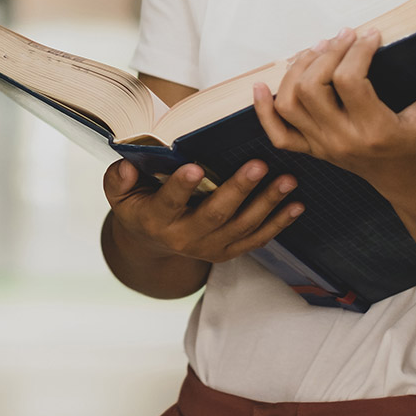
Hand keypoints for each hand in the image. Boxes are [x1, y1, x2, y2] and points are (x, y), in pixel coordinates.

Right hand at [103, 158, 303, 264]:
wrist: (152, 241)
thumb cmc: (139, 202)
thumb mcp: (120, 192)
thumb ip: (118, 179)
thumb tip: (125, 167)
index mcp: (156, 219)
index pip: (168, 203)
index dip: (181, 187)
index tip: (195, 167)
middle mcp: (184, 238)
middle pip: (214, 215)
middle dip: (238, 190)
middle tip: (258, 164)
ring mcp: (209, 247)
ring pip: (242, 227)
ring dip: (267, 204)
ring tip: (287, 180)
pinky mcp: (228, 252)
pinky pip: (256, 239)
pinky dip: (278, 223)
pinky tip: (296, 205)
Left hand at [252, 27, 415, 202]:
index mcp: (375, 130)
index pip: (349, 80)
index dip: (357, 50)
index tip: (371, 34)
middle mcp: (343, 141)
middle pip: (313, 88)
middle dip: (326, 53)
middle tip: (345, 36)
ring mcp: (325, 148)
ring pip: (291, 104)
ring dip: (297, 71)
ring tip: (319, 50)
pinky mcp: (316, 151)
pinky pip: (279, 135)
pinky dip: (264, 112)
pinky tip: (261, 86)